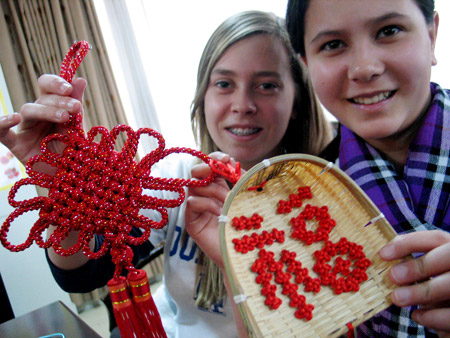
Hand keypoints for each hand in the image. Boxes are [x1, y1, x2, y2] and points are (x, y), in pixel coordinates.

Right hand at [0, 74, 85, 168]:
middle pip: (41, 98)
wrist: (69, 177)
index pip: (47, 86)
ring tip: (65, 117)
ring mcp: (25, 129)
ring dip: (47, 110)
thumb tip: (80, 79)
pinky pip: (2, 133)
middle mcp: (37, 115)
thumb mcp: (77, 127)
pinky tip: (13, 118)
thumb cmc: (73, 151)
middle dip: (59, 100)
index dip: (56, 83)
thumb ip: (76, 104)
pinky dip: (2, 124)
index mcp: (52, 106)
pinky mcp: (16, 145)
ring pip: (28, 110)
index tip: (70, 89)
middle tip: (75, 108)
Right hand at [185, 152, 239, 268]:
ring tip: (227, 202)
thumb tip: (233, 162)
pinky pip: (191, 202)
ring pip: (195, 186)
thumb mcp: (244, 198)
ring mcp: (196, 208)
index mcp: (218, 187)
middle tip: (218, 174)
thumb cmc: (246, 227)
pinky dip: (206, 204)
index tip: (227, 157)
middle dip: (207, 169)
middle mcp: (205, 195)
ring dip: (213, 191)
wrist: (242, 254)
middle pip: (196, 172)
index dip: (215, 158)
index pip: (210, 166)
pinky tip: (218, 213)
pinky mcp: (191, 221)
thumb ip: (239, 181)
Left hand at [379, 230, 449, 335]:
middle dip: (418, 267)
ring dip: (421, 292)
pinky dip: (433, 317)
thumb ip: (417, 265)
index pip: (436, 239)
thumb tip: (386, 264)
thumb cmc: (440, 287)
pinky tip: (416, 316)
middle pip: (447, 258)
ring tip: (397, 298)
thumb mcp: (433, 272)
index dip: (408, 243)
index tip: (382, 254)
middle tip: (392, 276)